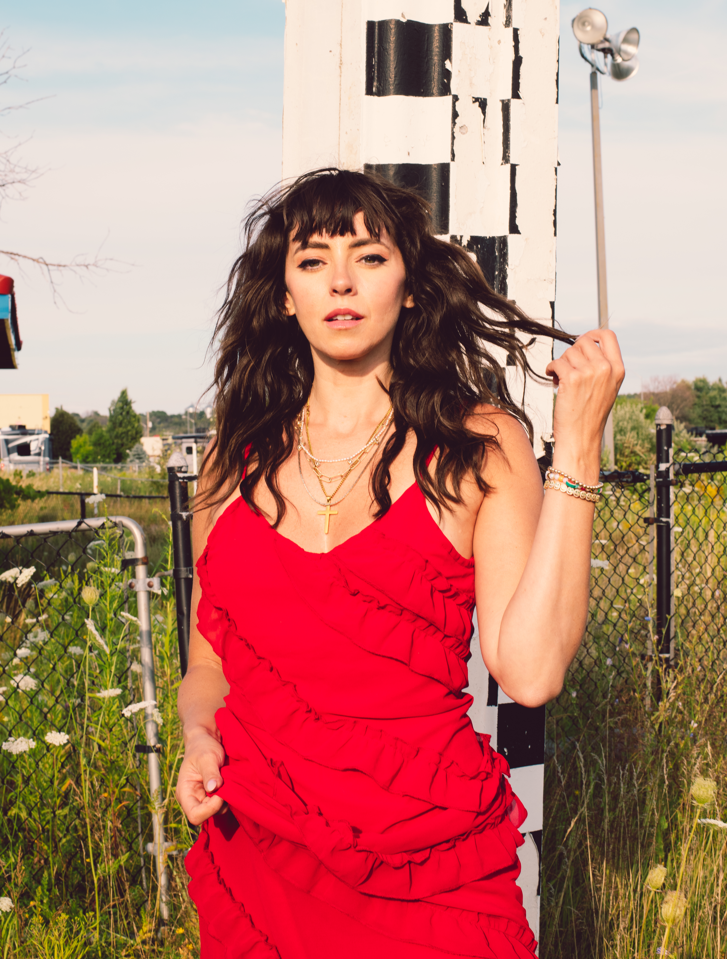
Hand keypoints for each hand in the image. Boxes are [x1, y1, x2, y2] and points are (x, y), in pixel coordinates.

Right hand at [175, 727, 226, 825]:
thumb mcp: (207, 757)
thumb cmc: (203, 746)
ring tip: (226, 779)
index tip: (220, 791)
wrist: (206, 740)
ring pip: (217, 811)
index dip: (210, 808)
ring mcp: (203, 799)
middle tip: (226, 783)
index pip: (195, 815)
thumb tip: (213, 788)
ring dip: (225, 798)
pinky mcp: (212, 796)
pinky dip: (228, 796)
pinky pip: (222, 803)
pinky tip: (228, 782)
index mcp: (184, 792)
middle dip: (219, 803)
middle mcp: (192, 799)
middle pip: (207, 815)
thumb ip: (210, 773)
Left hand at [545, 329, 624, 477]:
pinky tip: (553, 380)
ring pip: (568, 352)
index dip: (592, 334)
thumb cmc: (589, 416)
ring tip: (562, 380)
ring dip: (561, 364)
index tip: (581, 343)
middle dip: (571, 354)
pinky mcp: (572, 379)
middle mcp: (606, 368)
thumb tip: (583, 345)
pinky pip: (556, 362)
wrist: (581, 438)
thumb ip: (600, 367)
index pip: (608, 335)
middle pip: (583, 342)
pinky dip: (551, 369)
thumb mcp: (606, 388)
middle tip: (568, 370)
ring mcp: (590, 372)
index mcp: (618, 369)